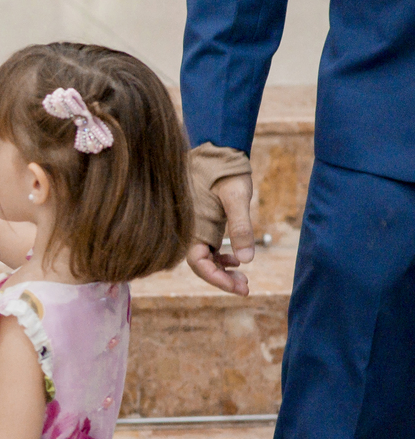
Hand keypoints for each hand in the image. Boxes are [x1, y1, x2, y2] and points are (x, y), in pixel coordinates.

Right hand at [186, 173, 253, 296]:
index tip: (240, 288)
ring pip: (206, 259)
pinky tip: (236, 259)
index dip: (217, 279)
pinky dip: (221, 258)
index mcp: (193, 227)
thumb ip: (241, 228)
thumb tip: (247, 260)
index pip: (199, 264)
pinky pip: (208, 249)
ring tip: (244, 279)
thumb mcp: (237, 198)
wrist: (219, 151)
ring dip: (223, 271)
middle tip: (246, 288)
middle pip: (202, 266)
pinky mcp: (204, 223)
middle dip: (222, 280)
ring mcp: (197, 227)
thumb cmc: (226, 171)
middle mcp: (191, 230)